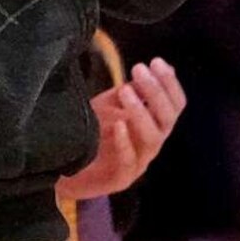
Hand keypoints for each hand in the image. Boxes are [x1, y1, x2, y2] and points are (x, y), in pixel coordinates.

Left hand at [58, 58, 185, 204]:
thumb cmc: (91, 135)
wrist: (65, 169)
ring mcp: (138, 162)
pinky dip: (125, 142)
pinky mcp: (120, 179)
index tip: (157, 62)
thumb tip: (153, 67)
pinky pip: (129, 162)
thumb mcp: (109, 107)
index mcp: (152, 126)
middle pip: (167, 120)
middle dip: (156, 93)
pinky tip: (118, 125)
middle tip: (140, 68)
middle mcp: (150, 143)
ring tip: (126, 91)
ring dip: (141, 113)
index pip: (174, 106)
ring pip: (152, 139)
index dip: (169, 84)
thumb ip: (131, 91)